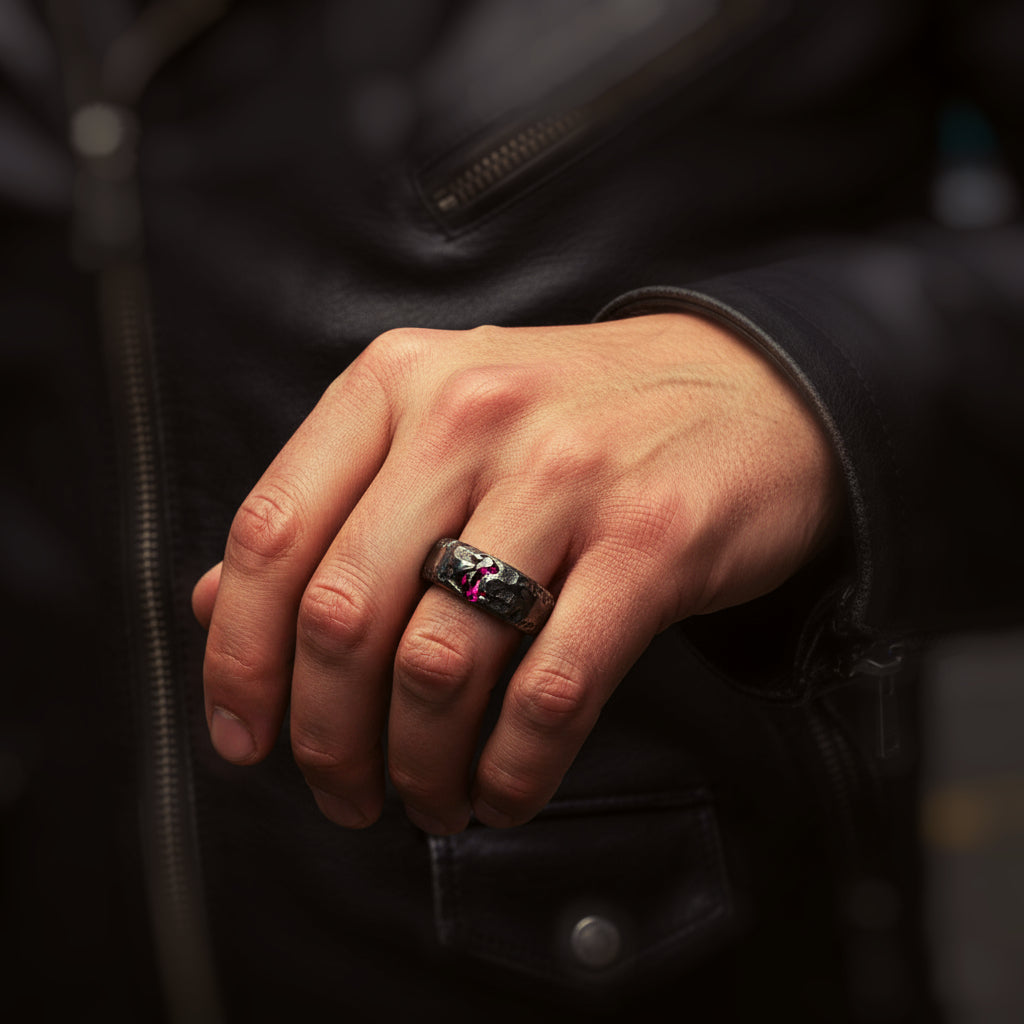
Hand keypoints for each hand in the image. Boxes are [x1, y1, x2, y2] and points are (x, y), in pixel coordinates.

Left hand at [192, 314, 840, 833]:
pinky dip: (513, 768)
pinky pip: (551, 689)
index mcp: (397, 385)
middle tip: (343, 793)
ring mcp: (565, 476)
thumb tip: (218, 608)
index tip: (245, 739)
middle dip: (326, 739)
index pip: (272, 534)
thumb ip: (332, 506)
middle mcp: (469, 417)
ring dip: (419, 767)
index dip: (239, 657)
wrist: (749, 389)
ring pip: (440, 665)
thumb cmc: (579, 420)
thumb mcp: (442, 425)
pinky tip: (504, 790)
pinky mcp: (652, 541)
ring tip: (429, 800)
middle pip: (344, 615)